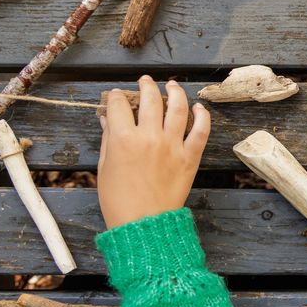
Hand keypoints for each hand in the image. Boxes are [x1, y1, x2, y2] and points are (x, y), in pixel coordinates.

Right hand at [98, 76, 209, 228]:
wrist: (143, 225)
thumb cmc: (118, 200)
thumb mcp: (105, 167)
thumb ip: (108, 138)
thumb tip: (107, 118)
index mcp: (123, 139)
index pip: (120, 105)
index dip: (117, 96)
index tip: (118, 96)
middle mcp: (149, 137)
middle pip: (150, 99)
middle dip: (146, 86)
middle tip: (145, 81)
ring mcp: (172, 146)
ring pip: (177, 108)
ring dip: (174, 92)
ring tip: (172, 85)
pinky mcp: (190, 157)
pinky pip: (201, 130)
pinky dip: (202, 116)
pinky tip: (198, 108)